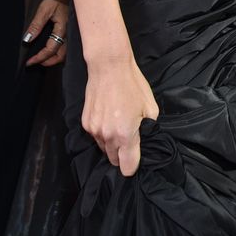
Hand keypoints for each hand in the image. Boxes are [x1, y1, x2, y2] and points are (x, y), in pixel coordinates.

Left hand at [22, 0, 69, 65]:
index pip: (51, 49)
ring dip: (54, 58)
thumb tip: (28, 39)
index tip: (30, 61)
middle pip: (61, 55)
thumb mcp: (44, 9)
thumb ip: (36, 25)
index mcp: (63, 29)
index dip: (40, 57)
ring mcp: (72, 33)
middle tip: (36, 62)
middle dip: (48, 61)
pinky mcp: (71, 31)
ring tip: (43, 58)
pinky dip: (59, 52)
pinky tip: (52, 50)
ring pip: (66, 53)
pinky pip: (67, 46)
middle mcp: (69, 33)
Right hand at [83, 57, 158, 175]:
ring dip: (112, 144)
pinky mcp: (85, 123)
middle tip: (130, 139)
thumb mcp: (150, 106)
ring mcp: (94, 130)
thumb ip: (149, 128)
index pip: (127, 167)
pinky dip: (102, 133)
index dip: (133, 166)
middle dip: (122, 155)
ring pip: (104, 149)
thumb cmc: (133, 85)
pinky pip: (95, 137)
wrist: (109, 67)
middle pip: (114, 160)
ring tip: (119, 125)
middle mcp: (107, 136)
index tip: (136, 159)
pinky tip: (109, 118)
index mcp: (125, 134)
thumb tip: (145, 139)